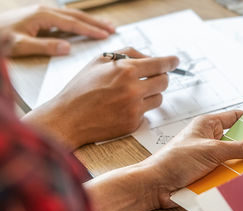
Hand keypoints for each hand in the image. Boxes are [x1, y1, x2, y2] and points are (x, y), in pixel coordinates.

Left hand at [0, 5, 113, 56]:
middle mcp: (44, 11)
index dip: (91, 30)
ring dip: (89, 20)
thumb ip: (45, 47)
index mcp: (43, 16)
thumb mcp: (20, 46)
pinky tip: (83, 25)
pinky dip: (78, 22)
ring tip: (105, 26)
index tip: (106, 35)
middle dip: (96, 22)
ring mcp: (41, 12)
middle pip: (77, 16)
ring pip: (72, 15)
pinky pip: (65, 18)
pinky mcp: (39, 17)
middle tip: (113, 29)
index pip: (73, 23)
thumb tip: (67, 48)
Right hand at [22, 48, 178, 149]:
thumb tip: (148, 57)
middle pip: (164, 82)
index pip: (159, 64)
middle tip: (152, 78)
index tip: (176, 61)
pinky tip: (122, 107)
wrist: (67, 118)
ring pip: (158, 98)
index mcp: (124, 70)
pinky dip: (139, 109)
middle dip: (160, 78)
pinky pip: (146, 113)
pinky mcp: (133, 124)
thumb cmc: (81, 89)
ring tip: (132, 94)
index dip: (170, 62)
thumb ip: (126, 54)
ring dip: (151, 94)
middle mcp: (132, 90)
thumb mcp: (99, 61)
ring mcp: (134, 108)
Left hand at [137, 110, 242, 208]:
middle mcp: (210, 139)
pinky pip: (228, 174)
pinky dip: (236, 177)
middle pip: (239, 141)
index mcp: (208, 125)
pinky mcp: (208, 174)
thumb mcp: (212, 151)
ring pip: (235, 159)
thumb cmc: (173, 161)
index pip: (236, 117)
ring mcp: (209, 158)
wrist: (155, 187)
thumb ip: (241, 148)